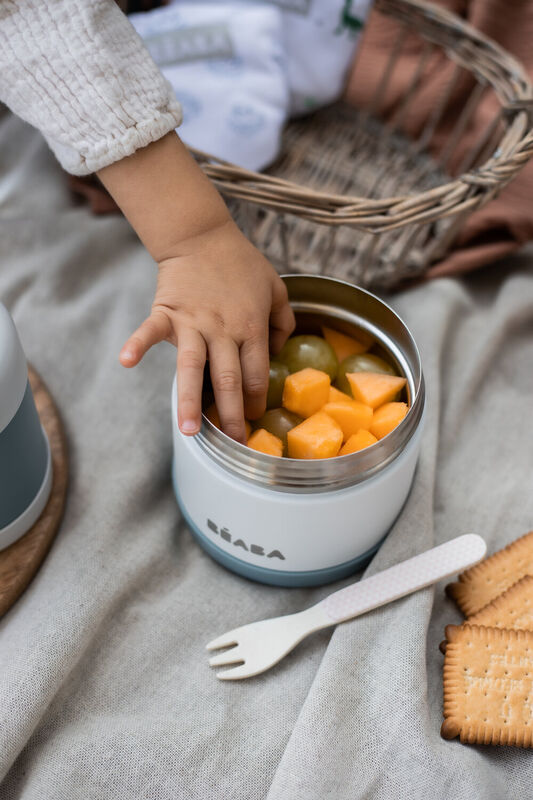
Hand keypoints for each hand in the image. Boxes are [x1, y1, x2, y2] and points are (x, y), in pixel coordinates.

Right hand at [98, 131, 293, 441]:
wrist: (202, 235)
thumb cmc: (241, 263)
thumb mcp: (276, 287)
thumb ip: (285, 320)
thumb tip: (283, 349)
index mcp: (251, 326)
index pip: (257, 373)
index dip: (257, 400)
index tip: (255, 419)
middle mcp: (223, 330)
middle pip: (228, 379)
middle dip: (232, 414)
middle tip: (234, 443)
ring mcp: (193, 323)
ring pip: (192, 367)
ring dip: (190, 401)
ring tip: (189, 432)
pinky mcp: (167, 313)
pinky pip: (150, 331)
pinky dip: (137, 345)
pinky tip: (125, 362)